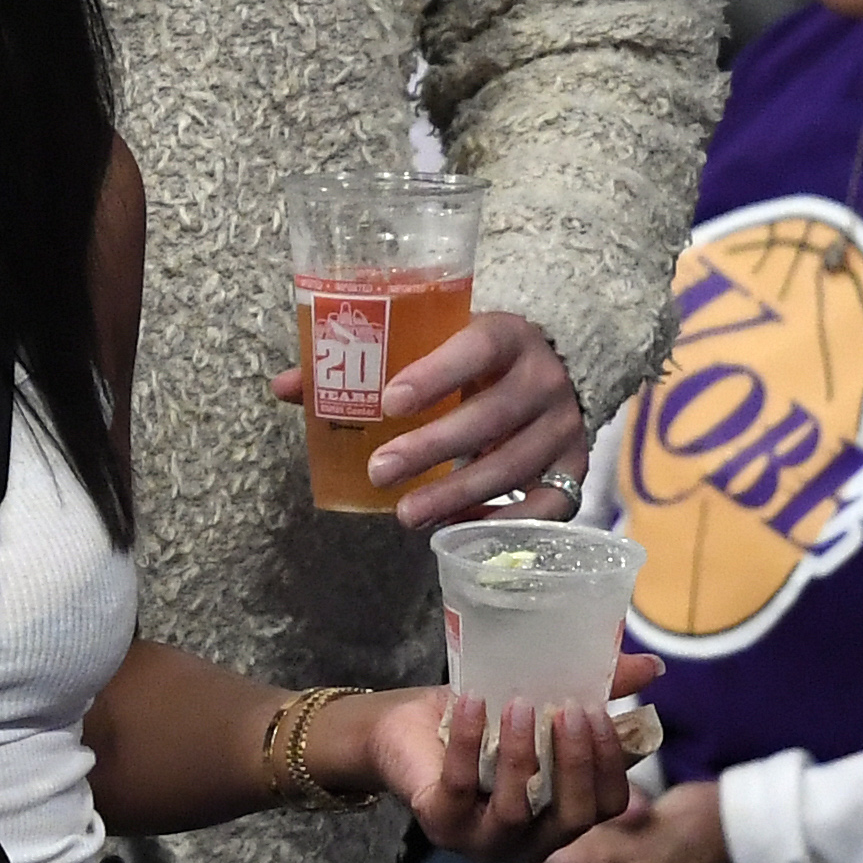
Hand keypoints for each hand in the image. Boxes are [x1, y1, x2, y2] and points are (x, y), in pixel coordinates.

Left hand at [270, 307, 587, 527]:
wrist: (564, 361)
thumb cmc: (478, 355)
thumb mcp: (438, 342)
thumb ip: (369, 360)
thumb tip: (286, 387)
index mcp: (507, 333)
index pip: (474, 349)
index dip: (434, 375)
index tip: (387, 402)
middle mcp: (544, 378)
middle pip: (488, 418)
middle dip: (430, 449)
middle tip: (378, 471)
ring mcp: (565, 425)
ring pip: (512, 465)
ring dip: (457, 495)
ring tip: (407, 514)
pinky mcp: (577, 465)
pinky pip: (547, 504)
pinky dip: (505, 522)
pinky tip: (460, 530)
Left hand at [340, 668, 640, 862]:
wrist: (399, 728)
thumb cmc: (477, 722)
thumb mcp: (537, 702)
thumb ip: (595, 690)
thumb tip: (654, 667)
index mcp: (558, 816)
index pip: (606, 807)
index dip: (612, 765)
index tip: (599, 713)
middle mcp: (526, 840)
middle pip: (573, 818)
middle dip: (576, 763)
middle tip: (569, 710)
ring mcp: (481, 839)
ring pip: (517, 811)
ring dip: (521, 755)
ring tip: (518, 705)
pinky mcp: (439, 823)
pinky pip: (459, 787)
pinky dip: (466, 741)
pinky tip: (471, 703)